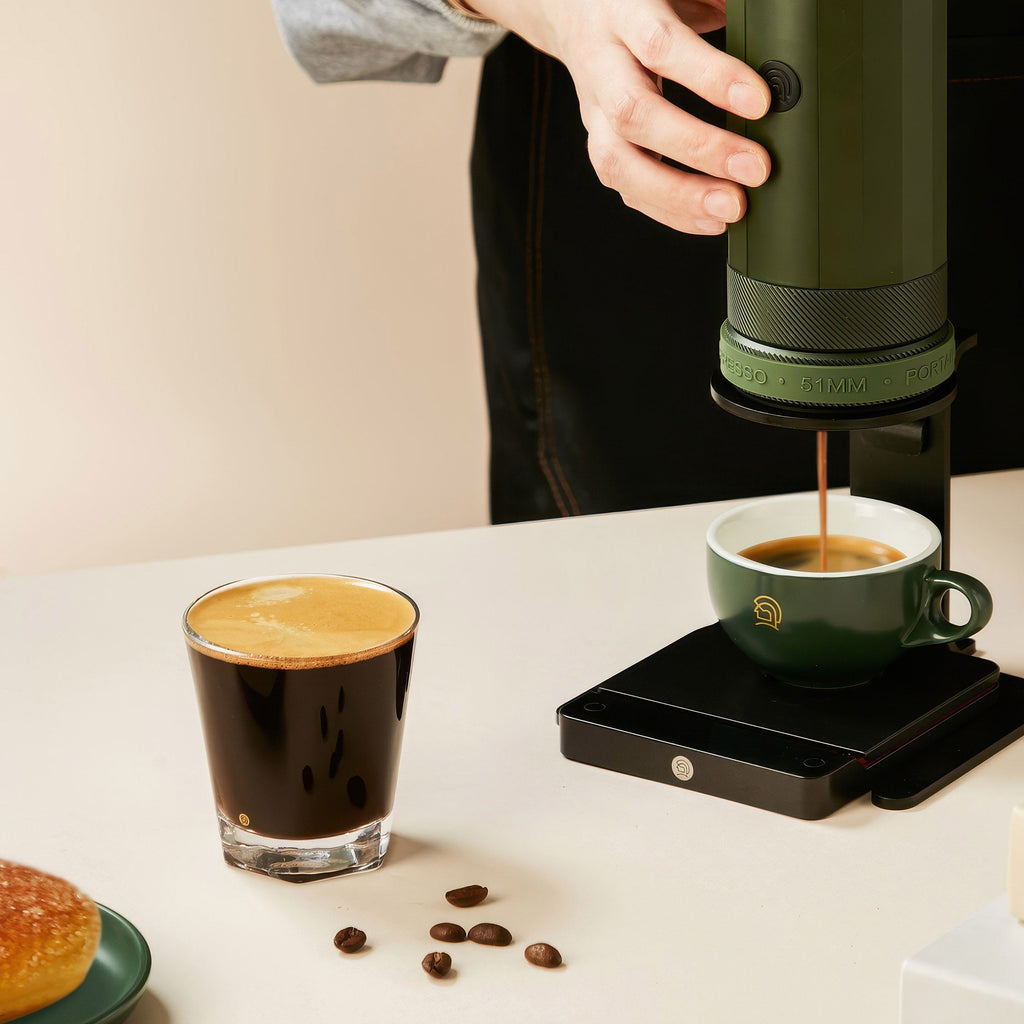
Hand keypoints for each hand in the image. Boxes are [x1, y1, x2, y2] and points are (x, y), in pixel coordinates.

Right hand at [467, 0, 771, 234]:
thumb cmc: (641, 1)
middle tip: (755, 169)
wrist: (574, 12)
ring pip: (618, 163)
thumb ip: (715, 0)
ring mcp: (595, 113)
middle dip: (698, 147)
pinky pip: (627, 188)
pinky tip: (709, 220)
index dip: (709, 76)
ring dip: (677, 195)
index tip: (759, 102)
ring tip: (730, 208)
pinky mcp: (601, 146)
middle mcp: (602, 66)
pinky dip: (670, 211)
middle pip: (633, 114)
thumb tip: (774, 25)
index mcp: (625, 13)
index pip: (662, 45)